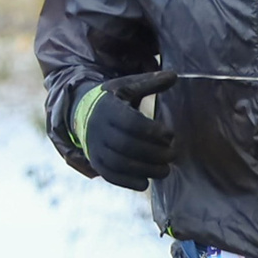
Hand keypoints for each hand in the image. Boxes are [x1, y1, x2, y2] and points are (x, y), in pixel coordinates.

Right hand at [75, 70, 179, 190]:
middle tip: (173, 155)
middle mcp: (99, 130)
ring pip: (120, 164)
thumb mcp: (127, 86)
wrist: (82, 114)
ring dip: (146, 170)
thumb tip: (175, 75)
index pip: (131, 123)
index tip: (170, 135)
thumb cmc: (113, 99)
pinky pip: (111, 176)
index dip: (153, 132)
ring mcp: (95, 148)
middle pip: (127, 146)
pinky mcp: (96, 163)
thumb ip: (150, 82)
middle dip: (154, 153)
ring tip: (165, 170)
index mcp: (108, 108)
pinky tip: (146, 181)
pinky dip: (129, 182)